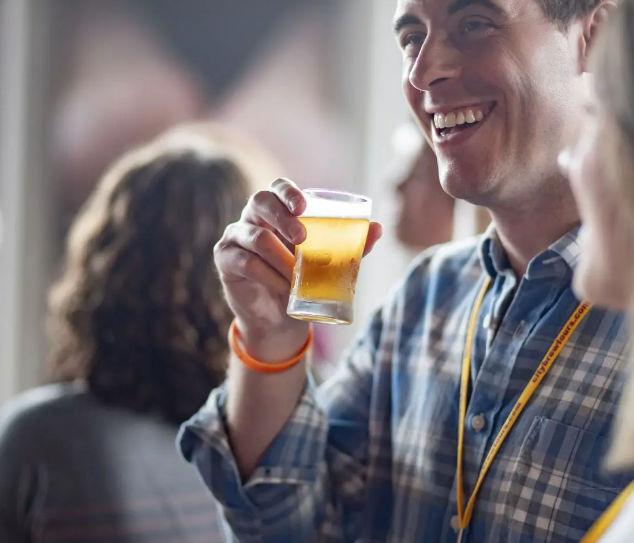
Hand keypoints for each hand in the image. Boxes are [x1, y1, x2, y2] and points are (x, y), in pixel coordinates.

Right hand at [214, 178, 381, 361]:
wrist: (280, 318)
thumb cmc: (303, 281)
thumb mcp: (328, 263)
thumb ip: (349, 245)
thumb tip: (377, 228)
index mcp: (277, 212)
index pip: (276, 188)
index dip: (288, 192)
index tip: (303, 206)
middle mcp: (252, 218)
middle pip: (259, 201)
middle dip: (282, 217)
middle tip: (303, 238)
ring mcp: (235, 237)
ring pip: (255, 237)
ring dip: (280, 257)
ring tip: (297, 275)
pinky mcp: (225, 260)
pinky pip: (246, 263)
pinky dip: (268, 276)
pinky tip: (282, 287)